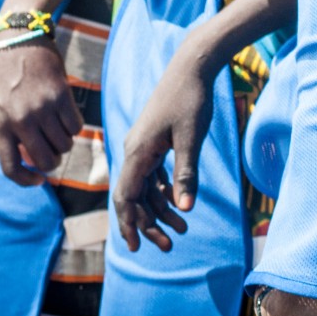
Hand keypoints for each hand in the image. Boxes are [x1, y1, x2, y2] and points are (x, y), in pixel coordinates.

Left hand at [0, 37, 82, 185]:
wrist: (18, 38)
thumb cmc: (8, 73)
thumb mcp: (0, 104)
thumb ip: (13, 129)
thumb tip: (35, 158)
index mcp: (0, 125)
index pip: (11, 167)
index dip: (27, 181)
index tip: (39, 180)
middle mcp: (21, 120)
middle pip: (46, 161)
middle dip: (54, 160)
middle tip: (55, 148)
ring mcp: (41, 108)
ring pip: (65, 145)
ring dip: (66, 141)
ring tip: (60, 126)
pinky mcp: (60, 95)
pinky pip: (77, 126)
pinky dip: (76, 125)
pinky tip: (68, 114)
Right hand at [112, 45, 215, 252]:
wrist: (191, 67)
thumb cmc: (191, 100)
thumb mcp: (191, 139)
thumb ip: (186, 174)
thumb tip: (184, 209)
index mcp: (138, 151)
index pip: (125, 197)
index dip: (129, 224)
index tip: (136, 248)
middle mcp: (134, 150)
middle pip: (134, 196)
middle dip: (148, 224)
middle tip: (169, 246)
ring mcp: (143, 145)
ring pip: (145, 187)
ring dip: (159, 210)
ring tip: (182, 230)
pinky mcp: (154, 140)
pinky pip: (153, 174)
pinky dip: (164, 191)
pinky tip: (179, 203)